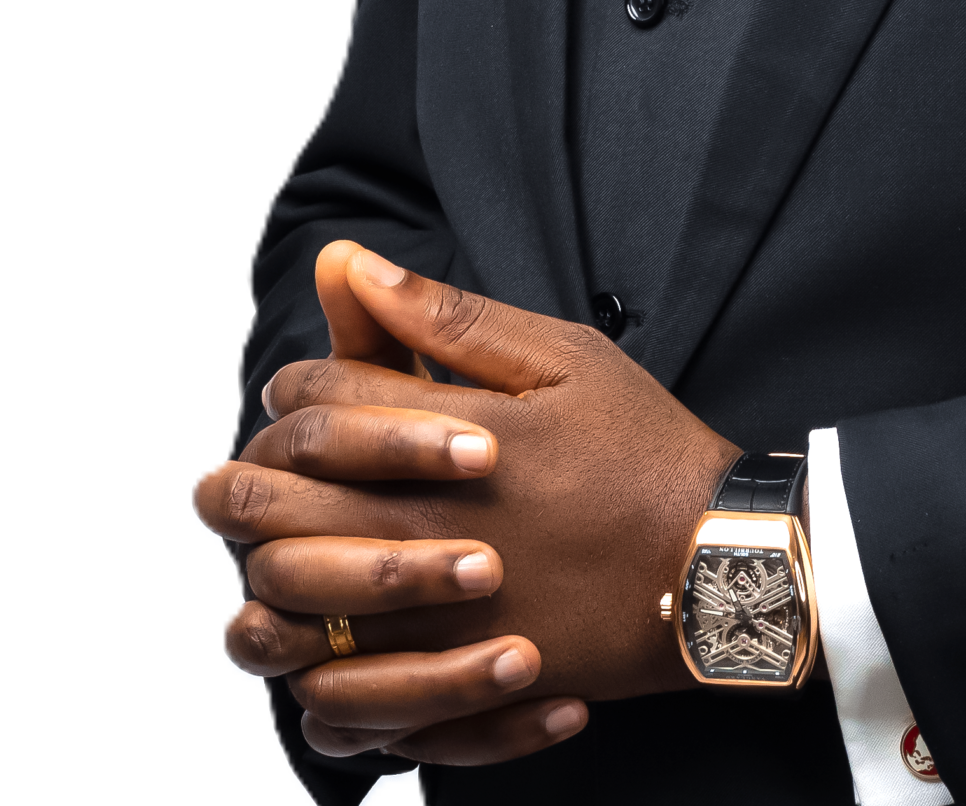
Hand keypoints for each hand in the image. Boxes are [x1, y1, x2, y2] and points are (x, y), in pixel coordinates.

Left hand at [196, 243, 737, 767]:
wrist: (711, 565)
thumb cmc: (639, 451)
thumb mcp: (562, 357)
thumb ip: (447, 317)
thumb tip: (350, 265)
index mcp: (445, 436)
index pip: (313, 402)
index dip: (297, 389)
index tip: (312, 392)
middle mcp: (422, 526)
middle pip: (272, 501)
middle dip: (254, 476)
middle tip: (273, 470)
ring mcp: (428, 615)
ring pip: (285, 601)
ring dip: (268, 567)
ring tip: (288, 548)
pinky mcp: (444, 684)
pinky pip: (335, 699)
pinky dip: (313, 666)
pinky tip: (328, 636)